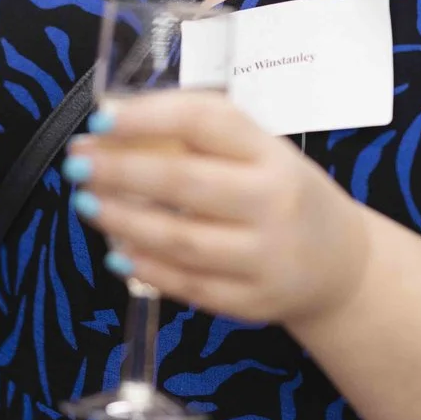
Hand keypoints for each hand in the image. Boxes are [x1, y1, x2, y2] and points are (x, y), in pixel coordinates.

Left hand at [64, 92, 371, 329]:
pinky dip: (148, 268)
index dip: (148, 117)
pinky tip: (119, 252)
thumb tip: (117, 124)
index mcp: (271, 154)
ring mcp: (265, 256)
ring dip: (124, 221)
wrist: (342, 265)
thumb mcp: (261, 154)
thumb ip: (202, 140)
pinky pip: (189, 285)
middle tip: (78, 164)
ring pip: (181, 240)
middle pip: (185, 182)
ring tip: (88, 205)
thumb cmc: (284, 196)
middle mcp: (273, 202)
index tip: (101, 118)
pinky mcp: (253, 302)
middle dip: (121, 171)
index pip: (206, 122)